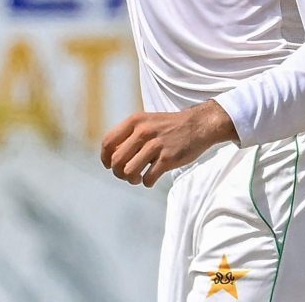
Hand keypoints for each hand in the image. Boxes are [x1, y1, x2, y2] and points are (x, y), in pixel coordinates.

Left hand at [100, 101, 237, 187]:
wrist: (198, 124)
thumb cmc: (169, 126)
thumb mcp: (147, 122)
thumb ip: (130, 135)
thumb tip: (112, 158)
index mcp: (135, 121)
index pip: (108, 142)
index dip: (105, 158)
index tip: (110, 166)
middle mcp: (143, 131)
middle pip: (116, 160)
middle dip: (118, 173)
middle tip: (128, 175)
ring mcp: (156, 145)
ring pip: (129, 171)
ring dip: (132, 179)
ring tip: (139, 177)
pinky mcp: (168, 158)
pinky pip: (148, 179)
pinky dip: (148, 182)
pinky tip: (153, 177)